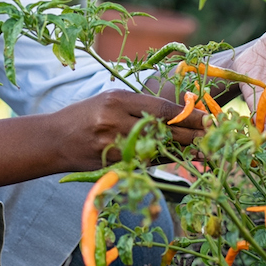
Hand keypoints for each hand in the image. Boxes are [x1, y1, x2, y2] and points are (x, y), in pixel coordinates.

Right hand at [50, 89, 204, 171]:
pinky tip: (172, 158)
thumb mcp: (110, 100)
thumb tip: (176, 114)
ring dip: (180, 151)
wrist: (53, 140)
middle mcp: (115, 122)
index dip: (188, 116)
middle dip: (191, 136)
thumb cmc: (84, 116)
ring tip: (201, 149)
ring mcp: (113, 147)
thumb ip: (139, 106)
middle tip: (212, 137)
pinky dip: (159, 160)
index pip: (161, 109)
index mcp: (117, 100)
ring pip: (157, 151)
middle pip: (164, 132)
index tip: (208, 118)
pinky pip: (144, 164)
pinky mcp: (111, 165)